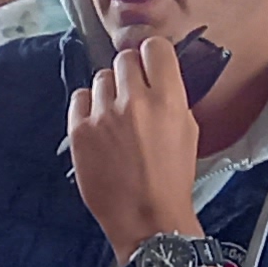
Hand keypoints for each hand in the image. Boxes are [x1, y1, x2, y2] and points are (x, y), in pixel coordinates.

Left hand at [66, 33, 206, 258]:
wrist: (146, 218)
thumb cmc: (170, 179)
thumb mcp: (188, 131)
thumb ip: (172, 98)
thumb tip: (156, 77)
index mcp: (168, 99)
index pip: (154, 48)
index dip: (151, 54)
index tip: (149, 63)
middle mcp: (134, 101)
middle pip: (124, 60)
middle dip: (129, 74)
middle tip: (132, 95)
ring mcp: (104, 115)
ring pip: (101, 78)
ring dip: (108, 91)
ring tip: (115, 117)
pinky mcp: (80, 131)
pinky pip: (79, 98)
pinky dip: (88, 107)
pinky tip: (98, 125)